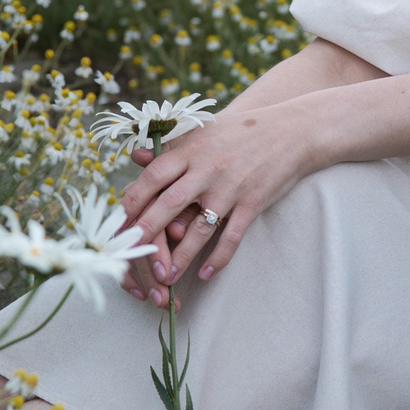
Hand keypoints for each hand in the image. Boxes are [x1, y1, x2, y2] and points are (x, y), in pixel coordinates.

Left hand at [118, 101, 318, 304]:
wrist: (291, 131)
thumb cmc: (242, 131)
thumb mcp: (203, 132)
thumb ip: (170, 148)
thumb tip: (136, 158)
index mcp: (191, 150)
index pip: (152, 177)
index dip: (132, 201)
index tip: (117, 223)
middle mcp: (207, 169)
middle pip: (168, 204)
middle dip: (147, 233)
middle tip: (129, 257)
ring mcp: (230, 188)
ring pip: (199, 228)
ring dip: (180, 256)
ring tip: (165, 279)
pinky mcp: (252, 203)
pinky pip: (232, 237)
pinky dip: (218, 258)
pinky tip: (205, 274)